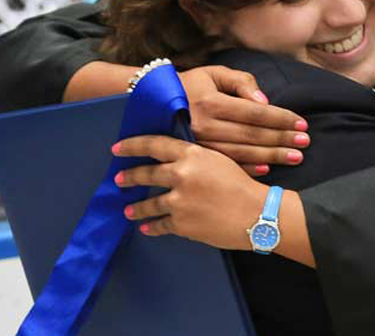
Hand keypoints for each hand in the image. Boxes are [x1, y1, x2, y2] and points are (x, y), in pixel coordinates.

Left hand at [114, 135, 267, 248]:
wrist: (257, 214)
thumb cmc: (242, 184)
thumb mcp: (219, 159)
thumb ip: (195, 157)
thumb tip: (175, 159)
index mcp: (192, 154)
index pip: (154, 145)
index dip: (133, 146)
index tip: (117, 149)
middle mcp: (181, 175)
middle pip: (146, 174)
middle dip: (129, 178)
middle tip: (119, 180)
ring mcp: (179, 201)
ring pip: (149, 204)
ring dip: (137, 208)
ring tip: (128, 210)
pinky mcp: (181, 223)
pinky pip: (160, 225)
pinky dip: (152, 227)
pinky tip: (147, 228)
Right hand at [179, 66, 309, 174]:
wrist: (149, 103)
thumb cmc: (189, 84)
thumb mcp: (214, 73)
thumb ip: (241, 82)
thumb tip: (264, 101)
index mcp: (212, 102)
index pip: (255, 112)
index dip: (281, 118)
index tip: (302, 124)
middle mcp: (205, 125)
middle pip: (252, 135)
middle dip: (282, 139)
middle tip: (305, 143)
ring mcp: (199, 145)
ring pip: (242, 153)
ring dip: (271, 155)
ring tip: (295, 157)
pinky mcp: (195, 157)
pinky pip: (226, 165)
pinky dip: (248, 168)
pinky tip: (267, 169)